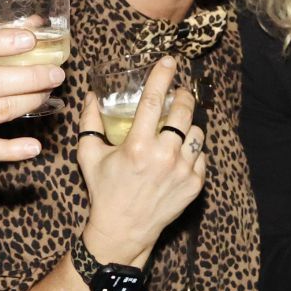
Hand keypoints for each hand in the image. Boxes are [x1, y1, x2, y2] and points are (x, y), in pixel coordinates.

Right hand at [73, 56, 205, 264]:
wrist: (124, 230)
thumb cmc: (104, 190)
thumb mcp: (90, 155)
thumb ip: (89, 123)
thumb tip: (91, 95)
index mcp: (138, 145)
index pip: (155, 100)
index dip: (163, 75)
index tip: (170, 61)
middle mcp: (164, 156)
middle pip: (184, 111)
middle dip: (183, 96)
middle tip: (179, 92)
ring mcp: (183, 171)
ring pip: (197, 132)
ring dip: (190, 123)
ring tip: (179, 124)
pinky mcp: (195, 184)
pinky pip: (201, 155)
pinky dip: (193, 149)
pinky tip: (181, 150)